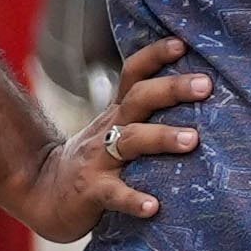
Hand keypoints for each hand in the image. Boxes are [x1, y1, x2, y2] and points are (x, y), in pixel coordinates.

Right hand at [4, 37, 207, 245]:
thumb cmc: (95, 159)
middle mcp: (108, 129)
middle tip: (205, 85)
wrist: (44, 193)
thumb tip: (199, 93)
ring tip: (192, 140)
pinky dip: (134, 200)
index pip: (133, 74)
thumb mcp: (115, 128)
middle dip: (171, 89)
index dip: (155, 55)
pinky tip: (154, 207)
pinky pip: (114, 195)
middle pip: (139, 99)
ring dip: (161, 138)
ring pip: (130, 141)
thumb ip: (147, 113)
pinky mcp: (92, 193)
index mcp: (118, 112)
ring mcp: (99, 160)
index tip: (182, 43)